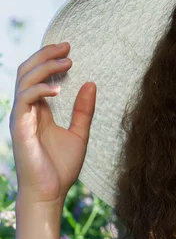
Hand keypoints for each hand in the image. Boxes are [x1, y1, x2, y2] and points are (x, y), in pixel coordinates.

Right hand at [9, 42, 95, 204]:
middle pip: (26, 71)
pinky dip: (40, 89)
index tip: (69, 48)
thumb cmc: (61, 167)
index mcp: (38, 110)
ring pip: (24, 80)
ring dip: (45, 67)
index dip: (49, 59)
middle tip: (67, 46)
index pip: (36, 75)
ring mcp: (20, 117)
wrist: (50, 193)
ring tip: (68, 62)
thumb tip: (91, 83)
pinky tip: (59, 89)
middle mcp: (26, 110)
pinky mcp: (20, 127)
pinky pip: (24, 99)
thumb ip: (84, 110)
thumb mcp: (80, 133)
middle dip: (45, 55)